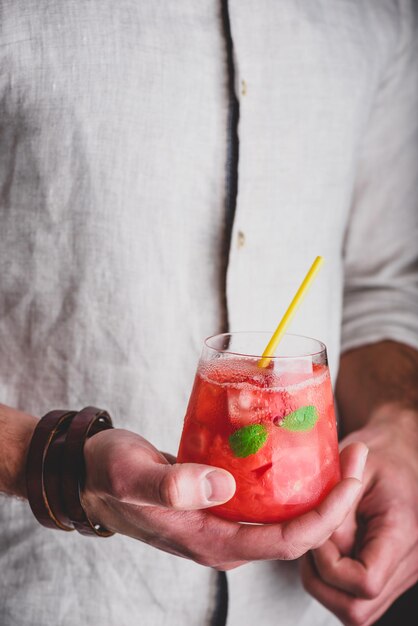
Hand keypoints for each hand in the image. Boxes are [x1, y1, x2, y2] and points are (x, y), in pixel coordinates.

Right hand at [82, 428, 366, 569]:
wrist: (88, 473)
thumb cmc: (106, 475)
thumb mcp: (131, 476)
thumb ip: (170, 484)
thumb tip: (221, 485)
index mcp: (213, 542)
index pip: (289, 540)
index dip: (330, 511)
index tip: (353, 473)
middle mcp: (225, 537)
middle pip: (298, 529)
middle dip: (335, 497)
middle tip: (355, 454)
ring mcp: (223, 520)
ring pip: (284, 512)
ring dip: (316, 486)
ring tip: (337, 449)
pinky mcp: (219, 500)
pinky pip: (266, 495)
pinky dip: (288, 475)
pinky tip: (296, 446)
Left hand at [300, 409, 417, 624]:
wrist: (402, 456)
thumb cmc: (379, 456)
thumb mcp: (353, 469)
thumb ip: (334, 505)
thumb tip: (314, 539)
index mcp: (402, 531)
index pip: (364, 582)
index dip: (330, 565)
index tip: (319, 536)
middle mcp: (409, 562)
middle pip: (358, 610)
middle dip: (322, 581)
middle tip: (313, 543)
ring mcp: (403, 575)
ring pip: (356, 612)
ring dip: (326, 584)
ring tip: (320, 544)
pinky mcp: (393, 576)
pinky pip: (359, 600)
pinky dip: (336, 583)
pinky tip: (331, 551)